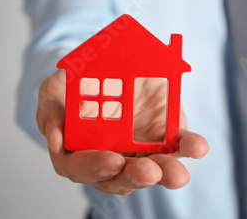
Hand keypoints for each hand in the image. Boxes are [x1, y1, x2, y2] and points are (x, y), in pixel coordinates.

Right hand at [36, 70, 208, 194]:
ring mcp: (138, 150)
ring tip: (178, 173)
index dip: (97, 168)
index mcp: (78, 154)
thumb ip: (50, 116)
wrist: (100, 69)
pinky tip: (197, 146)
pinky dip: (188, 147)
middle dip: (136, 176)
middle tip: (148, 172)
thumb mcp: (52, 94)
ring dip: (167, 172)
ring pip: (154, 169)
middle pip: (122, 178)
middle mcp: (110, 159)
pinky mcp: (162, 135)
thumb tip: (56, 140)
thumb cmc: (71, 88)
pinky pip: (177, 145)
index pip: (83, 169)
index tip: (112, 161)